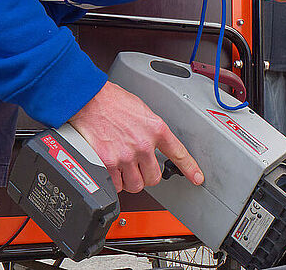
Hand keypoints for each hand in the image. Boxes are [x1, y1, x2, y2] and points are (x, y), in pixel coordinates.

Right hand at [68, 81, 203, 192]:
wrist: (89, 99)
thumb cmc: (111, 100)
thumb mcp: (141, 110)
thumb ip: (150, 129)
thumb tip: (152, 144)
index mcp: (155, 129)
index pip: (178, 153)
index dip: (190, 169)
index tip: (197, 178)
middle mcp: (143, 144)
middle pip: (154, 177)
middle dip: (146, 175)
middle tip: (138, 167)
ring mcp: (126, 155)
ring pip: (136, 185)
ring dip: (130, 180)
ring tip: (123, 168)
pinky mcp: (108, 163)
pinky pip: (117, 185)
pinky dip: (114, 182)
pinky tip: (111, 170)